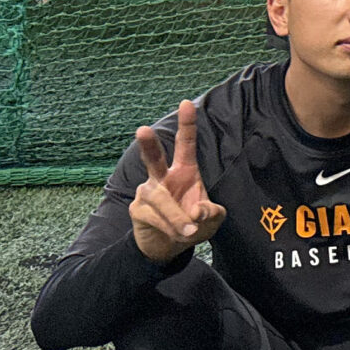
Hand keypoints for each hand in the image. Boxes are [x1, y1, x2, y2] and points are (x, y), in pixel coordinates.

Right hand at [127, 100, 223, 264]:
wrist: (168, 246)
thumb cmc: (193, 224)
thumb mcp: (212, 220)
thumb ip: (211, 213)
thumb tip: (196, 212)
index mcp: (184, 171)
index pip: (186, 144)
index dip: (187, 125)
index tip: (186, 103)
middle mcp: (162, 177)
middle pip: (154, 158)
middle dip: (148, 145)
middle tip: (142, 130)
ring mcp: (147, 192)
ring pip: (160, 199)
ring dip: (177, 218)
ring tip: (190, 230)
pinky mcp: (137, 209)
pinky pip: (154, 217)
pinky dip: (170, 227)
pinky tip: (176, 234)